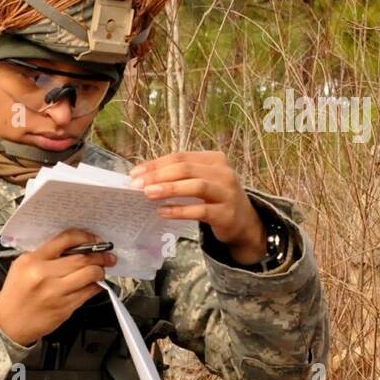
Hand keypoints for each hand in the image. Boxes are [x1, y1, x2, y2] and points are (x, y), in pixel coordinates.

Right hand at [0, 229, 116, 346]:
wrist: (8, 324)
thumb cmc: (15, 296)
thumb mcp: (21, 267)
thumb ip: (44, 256)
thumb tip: (74, 249)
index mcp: (32, 260)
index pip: (65, 240)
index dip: (85, 237)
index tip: (94, 240)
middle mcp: (44, 274)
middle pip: (82, 258)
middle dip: (100, 255)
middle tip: (106, 256)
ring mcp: (55, 292)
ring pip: (89, 274)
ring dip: (100, 271)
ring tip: (100, 270)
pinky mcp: (64, 308)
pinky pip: (88, 293)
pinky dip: (96, 286)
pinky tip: (94, 284)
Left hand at [129, 151, 266, 264]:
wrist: (244, 222)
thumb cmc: (215, 198)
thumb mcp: (201, 181)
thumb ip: (178, 177)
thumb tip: (143, 178)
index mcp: (215, 159)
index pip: (181, 156)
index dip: (156, 164)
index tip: (135, 173)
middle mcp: (224, 173)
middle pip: (187, 169)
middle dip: (158, 175)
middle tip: (137, 185)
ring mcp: (228, 193)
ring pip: (196, 186)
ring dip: (170, 189)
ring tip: (148, 194)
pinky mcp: (227, 214)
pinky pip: (201, 211)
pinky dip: (180, 211)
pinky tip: (163, 212)